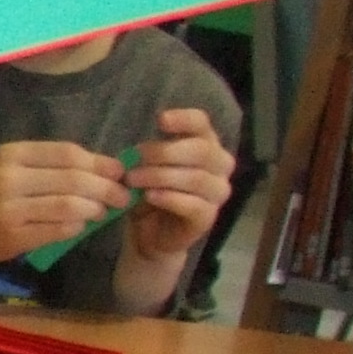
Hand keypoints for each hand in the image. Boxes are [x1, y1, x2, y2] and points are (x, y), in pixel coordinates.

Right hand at [0, 141, 131, 269]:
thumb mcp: (11, 168)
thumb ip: (51, 165)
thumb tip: (107, 168)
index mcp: (11, 155)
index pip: (69, 154)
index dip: (100, 163)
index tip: (119, 172)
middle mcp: (8, 178)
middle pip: (74, 179)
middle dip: (106, 189)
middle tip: (121, 197)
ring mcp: (9, 209)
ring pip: (69, 205)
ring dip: (94, 209)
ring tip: (102, 212)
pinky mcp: (12, 236)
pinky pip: (58, 229)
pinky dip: (76, 227)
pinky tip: (79, 226)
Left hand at [121, 109, 232, 262]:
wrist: (150, 234)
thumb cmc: (150, 194)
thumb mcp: (145, 170)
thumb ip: (148, 155)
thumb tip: (138, 150)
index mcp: (206, 145)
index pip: (202, 124)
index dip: (184, 119)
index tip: (160, 120)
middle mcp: (220, 166)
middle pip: (201, 150)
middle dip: (164, 152)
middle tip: (133, 158)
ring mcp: (218, 193)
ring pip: (196, 178)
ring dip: (160, 176)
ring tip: (133, 179)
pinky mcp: (208, 217)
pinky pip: (193, 204)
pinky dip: (168, 198)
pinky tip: (149, 196)